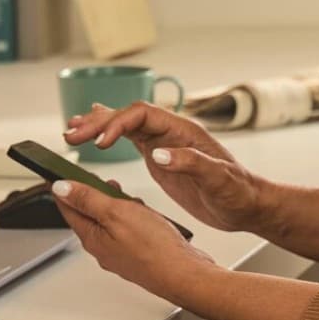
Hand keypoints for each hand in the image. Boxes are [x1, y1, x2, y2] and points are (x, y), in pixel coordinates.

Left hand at [49, 179, 214, 301]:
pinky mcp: (138, 254)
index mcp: (92, 238)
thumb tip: (60, 188)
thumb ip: (87, 199)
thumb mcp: (116, 213)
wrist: (185, 275)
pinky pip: (129, 230)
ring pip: (111, 221)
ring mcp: (121, 253)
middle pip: (89, 214)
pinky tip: (147, 215)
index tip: (60, 173)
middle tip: (104, 181)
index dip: (64, 188)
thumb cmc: (154, 249)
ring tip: (131, 199)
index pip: (67, 208)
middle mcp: (103, 248)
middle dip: (96, 194)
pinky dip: (134, 217)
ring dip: (119, 205)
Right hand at [63, 101, 263, 233]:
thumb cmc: (238, 192)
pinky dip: (109, 136)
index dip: (117, 123)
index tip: (100, 142)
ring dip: (98, 127)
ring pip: (124, 125)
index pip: (141, 114)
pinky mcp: (159, 156)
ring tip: (71, 130)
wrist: (247, 205)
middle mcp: (170, 131)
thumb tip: (158, 154)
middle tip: (71, 134)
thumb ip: (190, 163)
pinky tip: (95, 136)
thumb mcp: (218, 179)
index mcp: (183, 130)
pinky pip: (129, 138)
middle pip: (127, 116)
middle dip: (98, 123)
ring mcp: (164, 142)